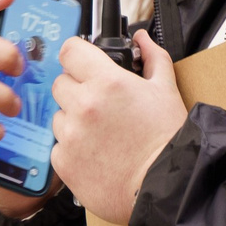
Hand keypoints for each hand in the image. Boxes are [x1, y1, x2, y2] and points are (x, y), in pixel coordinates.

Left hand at [50, 32, 188, 225]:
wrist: (166, 186)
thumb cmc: (168, 140)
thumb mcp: (166, 90)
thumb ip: (152, 57)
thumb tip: (141, 39)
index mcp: (107, 82)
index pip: (69, 50)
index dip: (77, 56)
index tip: (82, 63)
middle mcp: (83, 105)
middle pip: (60, 83)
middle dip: (77, 89)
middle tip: (99, 105)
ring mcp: (71, 135)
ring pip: (58, 115)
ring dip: (73, 120)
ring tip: (101, 134)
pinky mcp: (64, 162)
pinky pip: (58, 146)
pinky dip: (71, 149)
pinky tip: (96, 154)